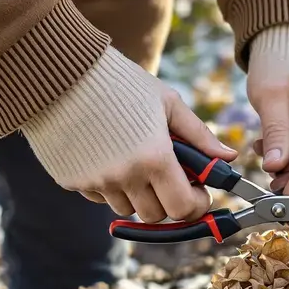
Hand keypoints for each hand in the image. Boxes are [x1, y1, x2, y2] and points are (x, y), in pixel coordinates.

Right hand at [21, 46, 236, 222]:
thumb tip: (228, 158)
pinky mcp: (71, 181)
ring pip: (127, 209)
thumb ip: (200, 135)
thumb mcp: (168, 102)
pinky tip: (107, 155)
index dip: (196, 204)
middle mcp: (125, 176)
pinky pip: (99, 197)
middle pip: (156, 215)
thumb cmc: (120, 83)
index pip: (183, 208)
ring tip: (135, 159)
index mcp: (155, 157)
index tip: (198, 191)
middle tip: (169, 176)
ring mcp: (95, 182)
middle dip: (168, 201)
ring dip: (138, 194)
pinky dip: (109, 185)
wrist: (61, 73)